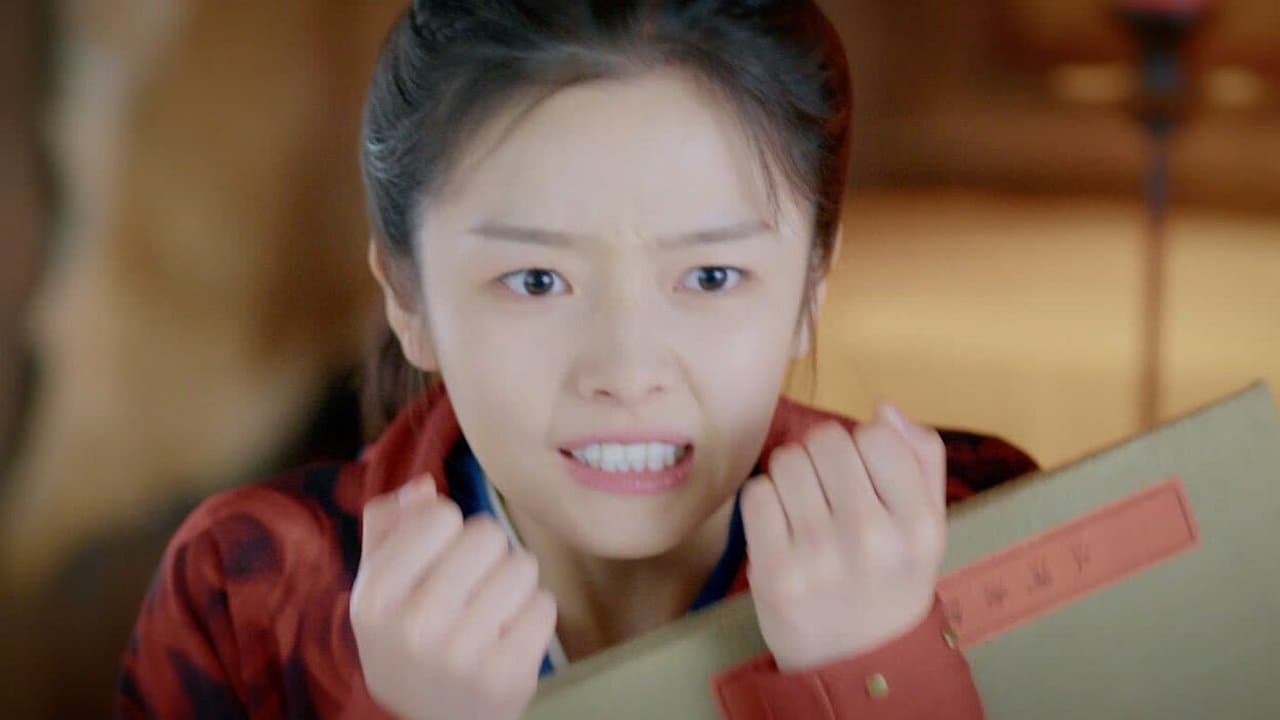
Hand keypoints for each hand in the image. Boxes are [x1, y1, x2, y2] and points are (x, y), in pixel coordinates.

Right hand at [350, 477, 556, 719]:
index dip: (447, 529)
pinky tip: (507, 633)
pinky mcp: (508, 676)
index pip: (441, 515)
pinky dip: (531, 613)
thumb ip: (389, 525)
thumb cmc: (402, 637)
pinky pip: (544, 605)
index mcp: (377, 595)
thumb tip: (424, 486)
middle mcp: (416, 624)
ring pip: (523, 565)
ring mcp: (464, 654)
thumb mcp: (377, 584)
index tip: (438, 558)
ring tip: (490, 607)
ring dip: (513, 580)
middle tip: (470, 583)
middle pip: (489, 534)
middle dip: (486, 552)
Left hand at [741, 402, 946, 671]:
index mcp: (919, 523)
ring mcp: (819, 555)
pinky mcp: (773, 571)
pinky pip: (756, 493)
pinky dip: (764, 503)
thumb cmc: (891, 580)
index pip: (876, 434)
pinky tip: (782, 528)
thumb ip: (921, 459)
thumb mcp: (928, 526)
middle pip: (826, 439)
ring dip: (790, 475)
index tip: (864, 476)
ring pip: (786, 460)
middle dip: (822, 457)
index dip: (864, 446)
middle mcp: (872, 536)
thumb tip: (883, 408)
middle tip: (828, 493)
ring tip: (805, 509)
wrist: (855, 662)